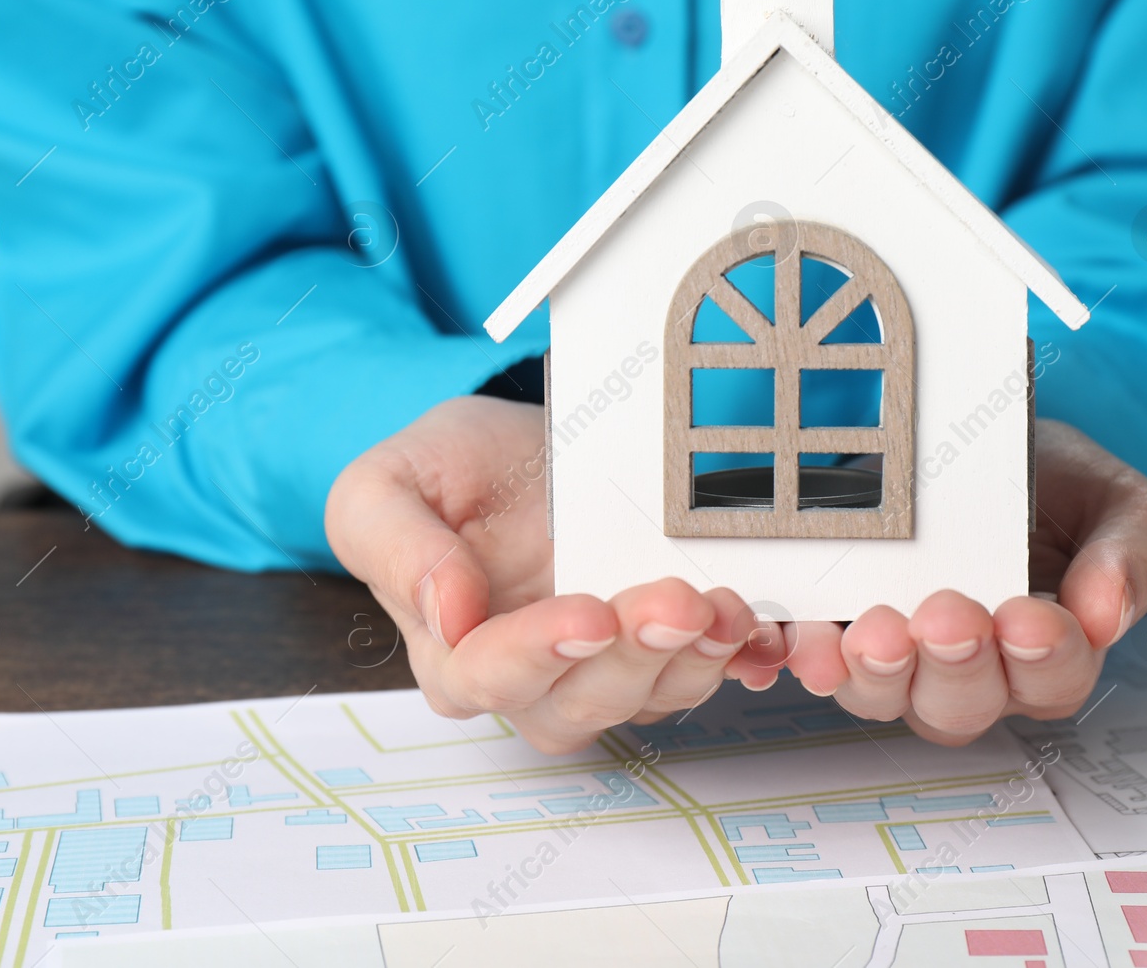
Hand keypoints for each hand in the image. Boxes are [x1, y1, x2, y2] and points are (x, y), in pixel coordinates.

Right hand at [325, 396, 779, 753]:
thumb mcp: (384, 484)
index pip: (486, 676)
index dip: (537, 654)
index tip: (587, 615)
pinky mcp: (661, 649)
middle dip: (633, 659)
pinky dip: (738, 657)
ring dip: (693, 661)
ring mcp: (602, 668)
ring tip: (725, 608)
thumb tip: (443, 614)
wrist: (520, 442)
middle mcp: (530, 679)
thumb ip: (394, 545)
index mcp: (452, 651)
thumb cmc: (447, 469)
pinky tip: (761, 630)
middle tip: (675, 603)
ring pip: (647, 697)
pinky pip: (703, 673)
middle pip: (578, 704)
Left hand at [778, 418, 1146, 743]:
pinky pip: (818, 659)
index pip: (1053, 680)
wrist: (972, 441)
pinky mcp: (838, 628)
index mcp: (1048, 655)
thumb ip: (1134, 556)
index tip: (1028, 619)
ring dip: (876, 672)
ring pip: (885, 696)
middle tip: (945, 618)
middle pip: (962, 704)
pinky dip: (807, 653)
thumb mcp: (1119, 504)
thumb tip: (1110, 613)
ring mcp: (898, 659)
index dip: (1044, 658)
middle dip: (953, 666)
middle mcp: (971, 674)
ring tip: (874, 632)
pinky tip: (804, 638)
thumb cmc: (1050, 484)